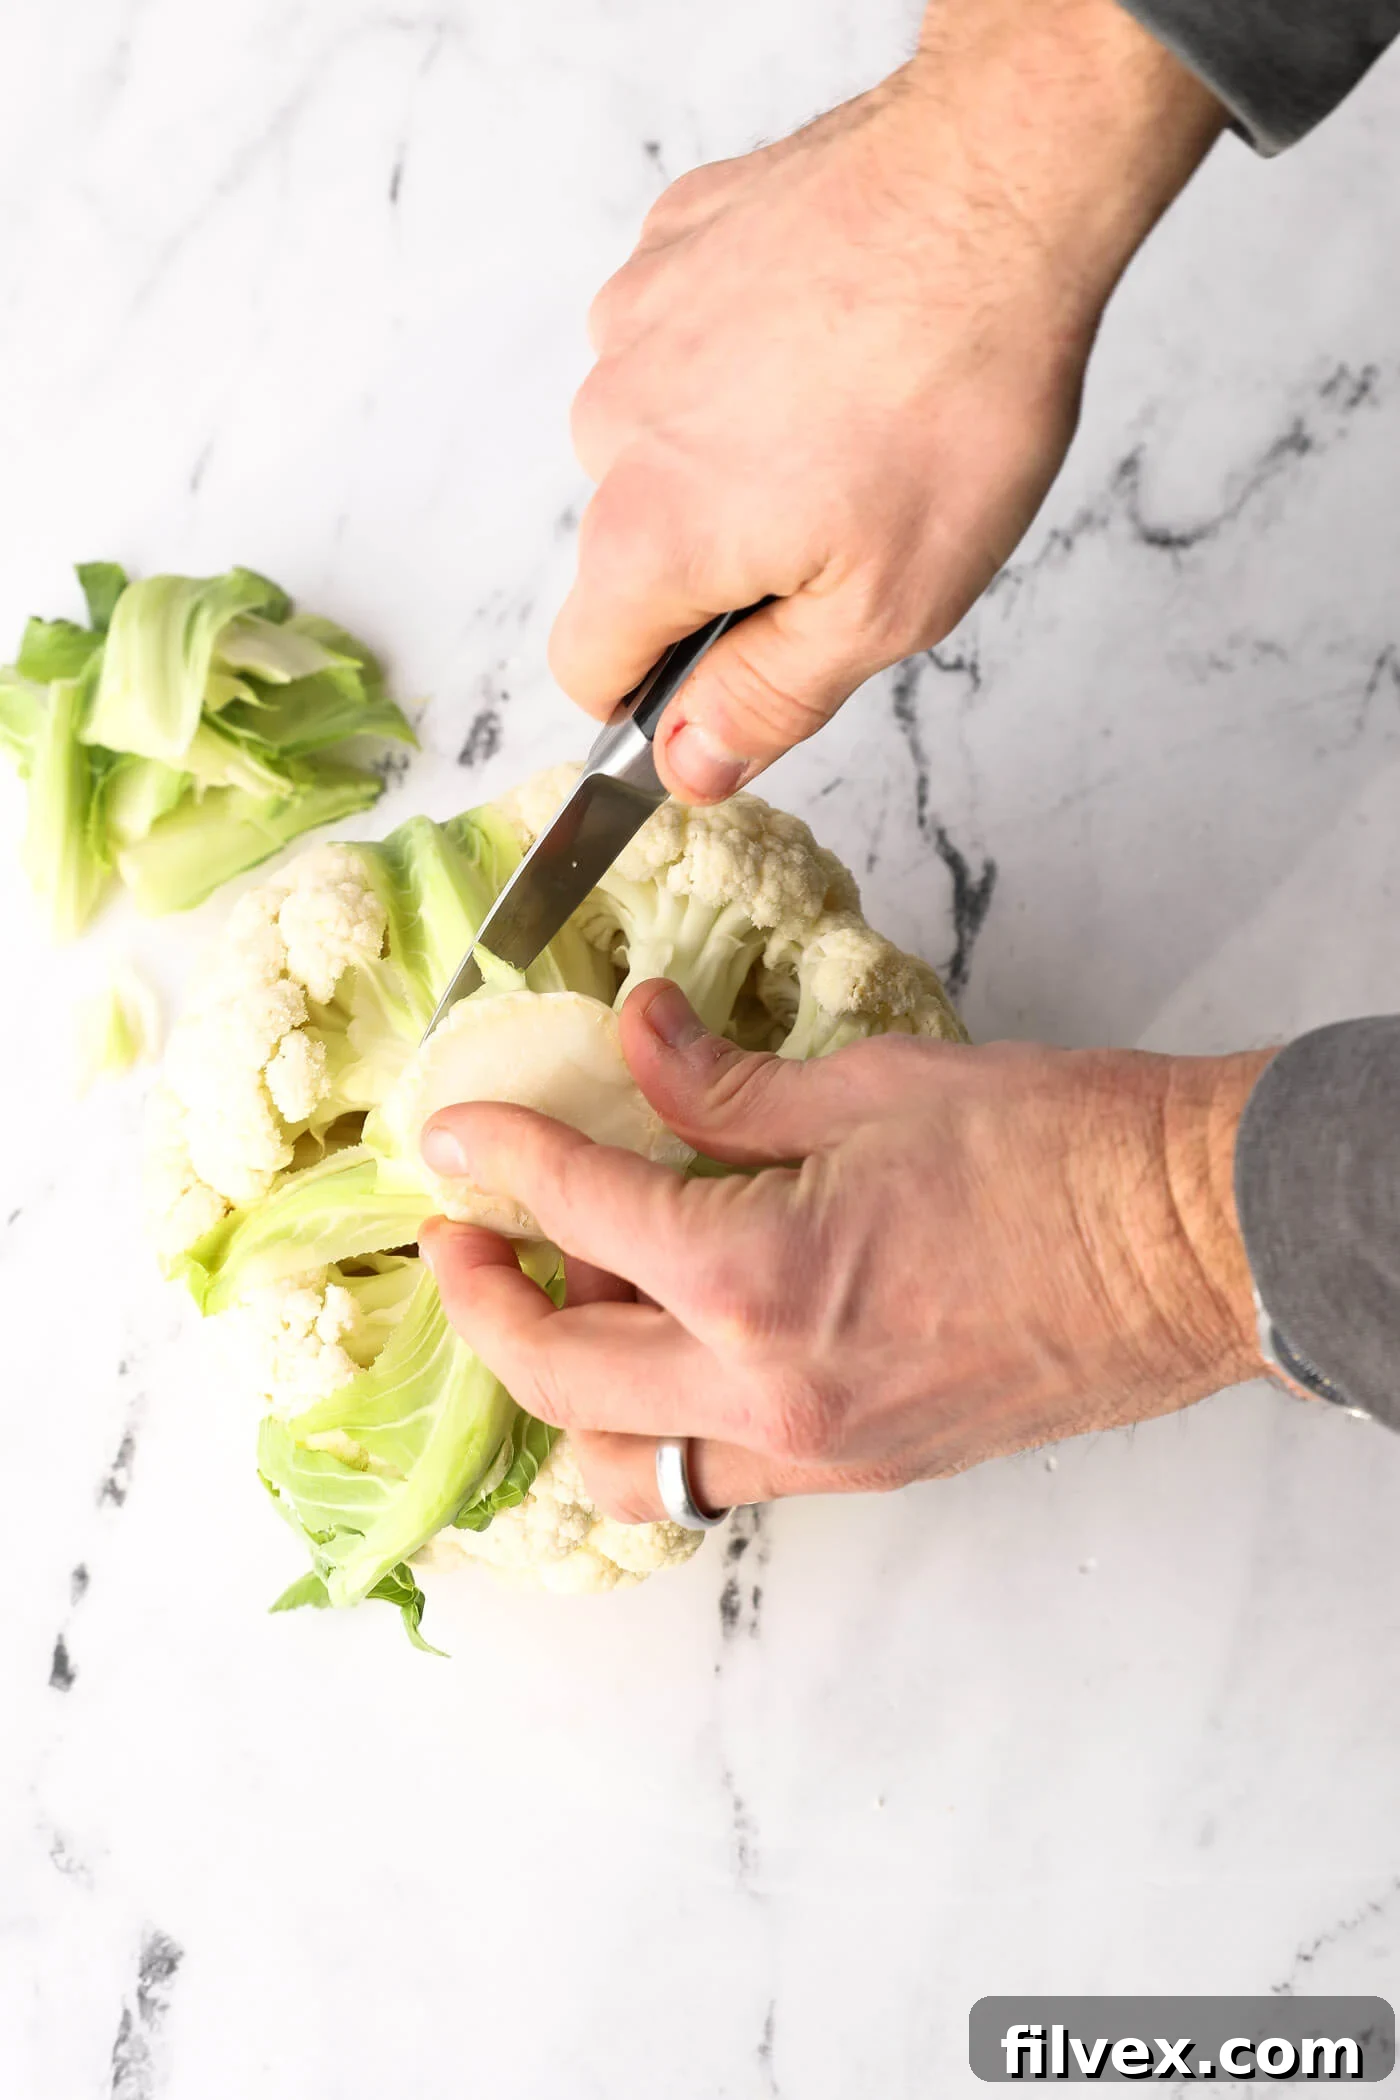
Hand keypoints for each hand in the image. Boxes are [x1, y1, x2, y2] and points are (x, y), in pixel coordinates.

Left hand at [421, 983, 1268, 1524]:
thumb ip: (720, 1081)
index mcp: (755, 1278)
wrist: (1192, 1247)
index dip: (500, 1156)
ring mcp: (813, 1452)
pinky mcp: (858, 1471)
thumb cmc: (1058, 1152)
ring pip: (623, 1464)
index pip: (575, 1214)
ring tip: (571, 1296)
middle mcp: (765, 1393)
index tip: (461, 1130)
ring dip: (563, 1387)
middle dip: (483, 1302)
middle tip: (465, 1235)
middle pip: (556, 1376)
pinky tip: (667, 1340)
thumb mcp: (869, 1085)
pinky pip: (712, 1475)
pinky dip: (654, 1422)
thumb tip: (634, 1034)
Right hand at [551, 0, 1222, 802]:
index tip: (729, 678)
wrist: (996, 185)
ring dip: (727, 459)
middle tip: (843, 527)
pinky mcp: (672, 245)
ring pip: (654, 445)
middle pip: (629, 553)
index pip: (587, 668)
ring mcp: (633, 322)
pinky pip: (678, 343)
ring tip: (845, 422)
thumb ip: (764, 703)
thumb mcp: (881, 609)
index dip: (657, 697)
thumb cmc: (953, 399)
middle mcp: (610, 427)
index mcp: (648, 537)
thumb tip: (686, 767)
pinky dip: (736, 361)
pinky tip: (826, 342)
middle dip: (716, 565)